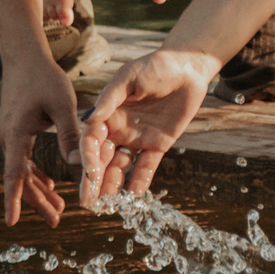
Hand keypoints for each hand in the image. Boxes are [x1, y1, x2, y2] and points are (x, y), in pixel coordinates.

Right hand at [0, 57, 81, 227]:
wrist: (24, 56)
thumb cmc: (43, 77)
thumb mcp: (62, 104)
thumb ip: (70, 133)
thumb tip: (78, 163)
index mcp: (16, 134)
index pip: (13, 174)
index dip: (13, 199)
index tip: (11, 222)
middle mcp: (9, 138)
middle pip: (20, 178)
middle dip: (37, 201)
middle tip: (56, 221)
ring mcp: (11, 136)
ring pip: (22, 172)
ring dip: (39, 190)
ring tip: (58, 209)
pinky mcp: (17, 131)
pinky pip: (24, 160)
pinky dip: (36, 175)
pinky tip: (50, 184)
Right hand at [79, 47, 217, 205]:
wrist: (186, 68)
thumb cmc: (154, 66)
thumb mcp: (129, 77)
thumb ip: (110, 97)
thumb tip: (90, 118)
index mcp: (107, 114)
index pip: (91, 140)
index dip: (88, 157)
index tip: (89, 172)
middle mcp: (118, 129)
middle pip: (101, 158)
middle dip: (94, 180)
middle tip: (88, 202)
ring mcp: (137, 138)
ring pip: (121, 167)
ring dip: (113, 186)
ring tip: (108, 207)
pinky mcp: (157, 145)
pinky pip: (146, 167)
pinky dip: (140, 183)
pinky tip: (133, 200)